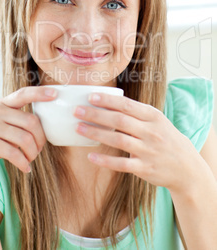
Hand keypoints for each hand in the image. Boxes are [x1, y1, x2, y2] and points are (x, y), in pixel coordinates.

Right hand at [0, 86, 56, 179]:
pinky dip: (23, 163)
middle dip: (40, 138)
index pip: (23, 94)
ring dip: (32, 153)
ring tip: (31, 159)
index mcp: (2, 104)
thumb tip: (47, 126)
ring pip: (24, 139)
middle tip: (40, 149)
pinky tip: (26, 168)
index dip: (39, 93)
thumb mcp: (5, 126)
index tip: (55, 94)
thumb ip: (20, 121)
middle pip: (30, 121)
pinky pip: (13, 153)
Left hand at [74, 92, 198, 191]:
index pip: (127, 105)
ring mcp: (148, 151)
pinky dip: (105, 160)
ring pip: (118, 140)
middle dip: (96, 115)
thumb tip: (108, 101)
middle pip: (119, 120)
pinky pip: (121, 164)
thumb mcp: (157, 121)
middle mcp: (151, 132)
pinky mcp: (144, 168)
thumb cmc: (166, 138)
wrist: (186, 167)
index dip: (107, 100)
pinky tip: (91, 157)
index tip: (89, 96)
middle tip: (77, 111)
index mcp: (153, 116)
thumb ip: (137, 112)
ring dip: (96, 134)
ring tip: (79, 128)